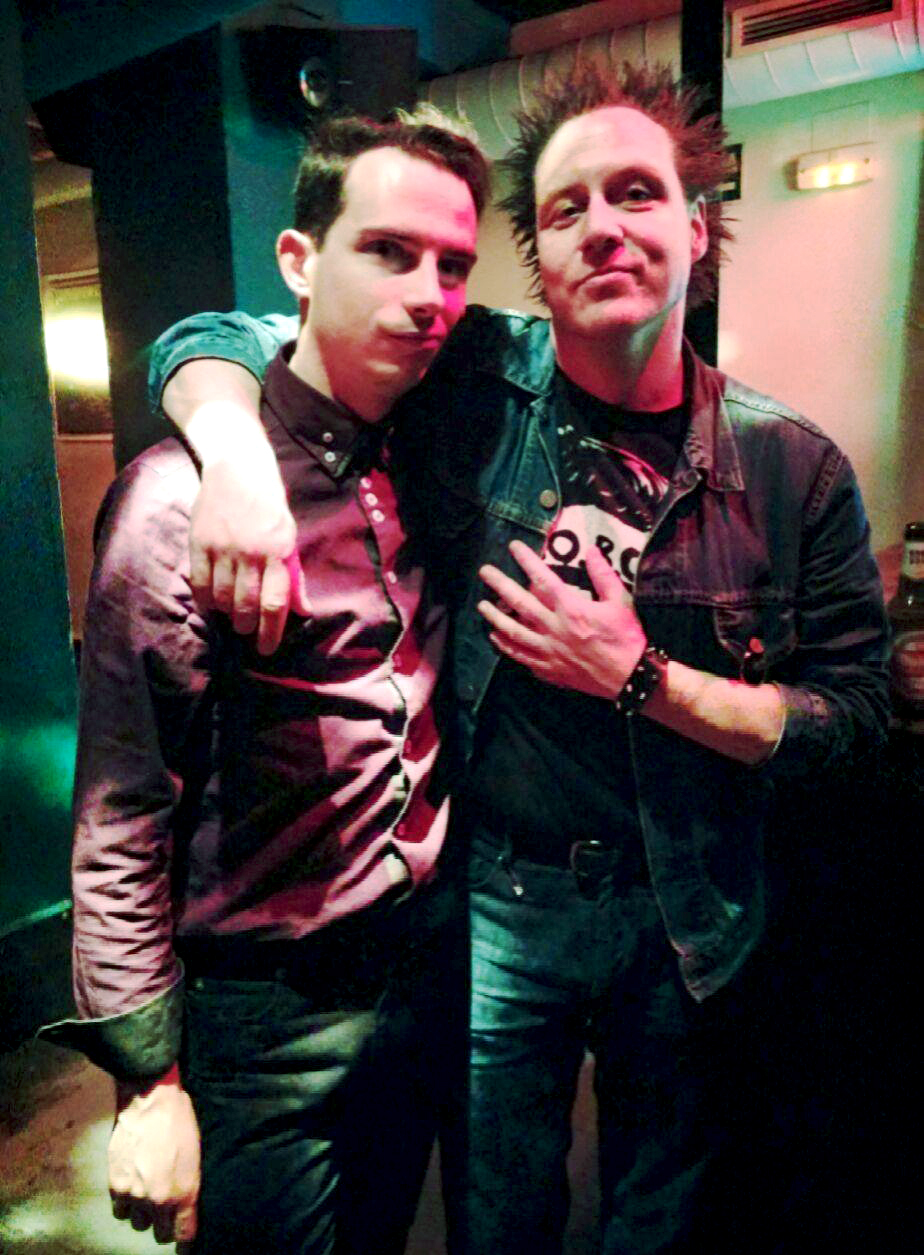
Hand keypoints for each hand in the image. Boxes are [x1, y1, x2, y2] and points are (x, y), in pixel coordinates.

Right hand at [108, 1072, 200, 1246]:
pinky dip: (125, 1203)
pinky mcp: (115, 1185)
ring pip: (138, 1223)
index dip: (184, 1239)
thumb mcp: (196, 1157)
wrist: (151, 1101)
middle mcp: (158, 1200)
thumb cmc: (180, 1123)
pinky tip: (132, 1185)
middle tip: (165, 1208)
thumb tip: (186, 1207)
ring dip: (143, 1212)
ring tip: (147, 1192)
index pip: (183, 1235)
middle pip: (159, 1233)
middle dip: (164, 1224)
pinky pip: (120, 1210)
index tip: (183, 1239)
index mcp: (184, 1193)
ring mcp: (135, 1195)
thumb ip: (189, 1187)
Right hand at [190, 449, 309, 654]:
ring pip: (221, 598)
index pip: (274, 603)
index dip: (270, 632)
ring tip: (231, 617)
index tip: (266, 649)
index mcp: (277, 553)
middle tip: (247, 632)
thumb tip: (303, 610)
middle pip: (245, 606)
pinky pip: (199, 583)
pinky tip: (212, 605)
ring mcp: (222, 549)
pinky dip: (206, 601)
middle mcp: (249, 554)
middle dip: (246, 627)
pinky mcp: (199, 543)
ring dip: (226, 615)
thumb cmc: (269, 507)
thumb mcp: (290, 538)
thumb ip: (294, 576)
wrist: (238, 469)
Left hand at [477, 540, 646, 698]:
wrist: (631, 678)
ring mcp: (549, 651)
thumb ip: (603, 575)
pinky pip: (521, 656)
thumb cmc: (627, 638)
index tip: (513, 547)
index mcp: (571, 609)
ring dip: (495, 617)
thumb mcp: (620, 601)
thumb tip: (591, 550)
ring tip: (482, 605)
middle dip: (500, 584)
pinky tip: (495, 637)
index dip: (526, 561)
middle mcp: (554, 629)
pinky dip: (506, 646)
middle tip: (484, 571)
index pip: (543, 579)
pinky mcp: (549, 669)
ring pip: (514, 632)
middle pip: (520, 603)